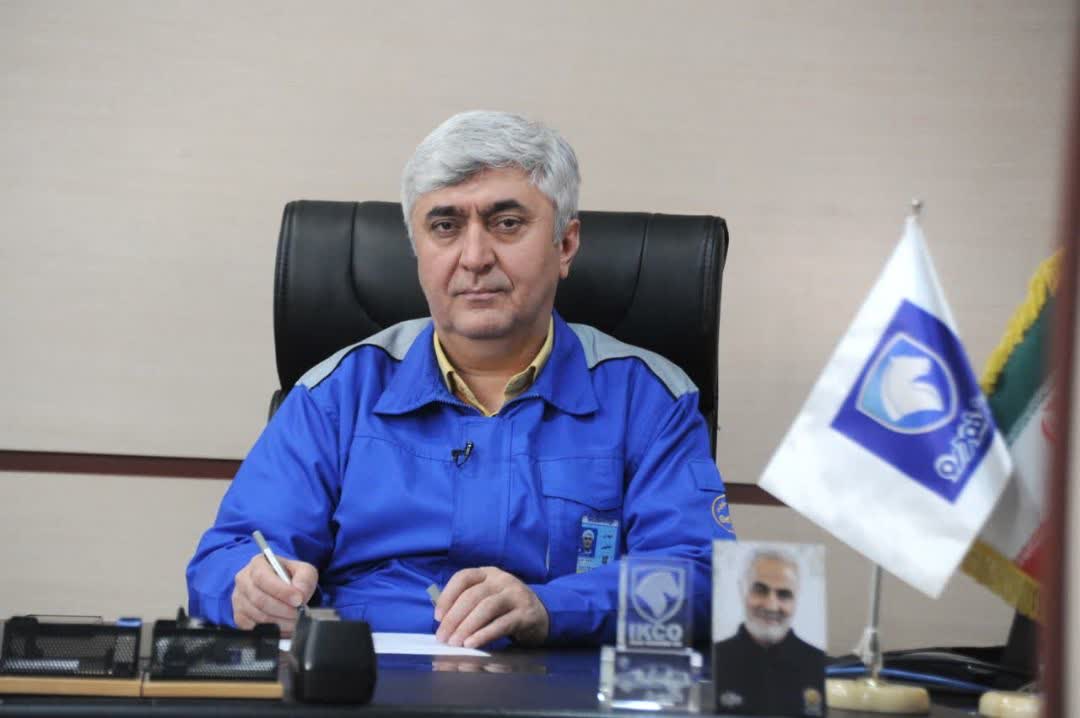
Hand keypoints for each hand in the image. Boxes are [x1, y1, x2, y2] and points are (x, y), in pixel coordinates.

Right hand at [232, 554, 317, 636]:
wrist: (280, 587)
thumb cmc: (289, 577)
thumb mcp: (303, 571)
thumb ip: (305, 578)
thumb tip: (300, 592)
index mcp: (258, 563)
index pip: (263, 577)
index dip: (281, 591)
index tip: (298, 600)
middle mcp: (244, 579)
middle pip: (259, 599)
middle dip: (283, 609)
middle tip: (298, 614)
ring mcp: (239, 599)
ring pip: (257, 615)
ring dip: (279, 622)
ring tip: (293, 621)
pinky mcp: (239, 616)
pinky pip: (251, 628)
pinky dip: (270, 630)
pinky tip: (282, 626)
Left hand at [434, 567, 548, 647]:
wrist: (542, 614)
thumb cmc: (506, 608)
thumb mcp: (488, 597)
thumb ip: (468, 602)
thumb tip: (442, 618)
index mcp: (488, 573)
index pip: (463, 577)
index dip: (447, 596)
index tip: (437, 616)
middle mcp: (502, 580)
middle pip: (472, 595)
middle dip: (454, 618)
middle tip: (443, 638)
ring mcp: (516, 595)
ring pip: (486, 608)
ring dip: (467, 627)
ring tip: (455, 642)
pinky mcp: (526, 613)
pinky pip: (502, 623)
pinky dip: (484, 634)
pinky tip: (472, 643)